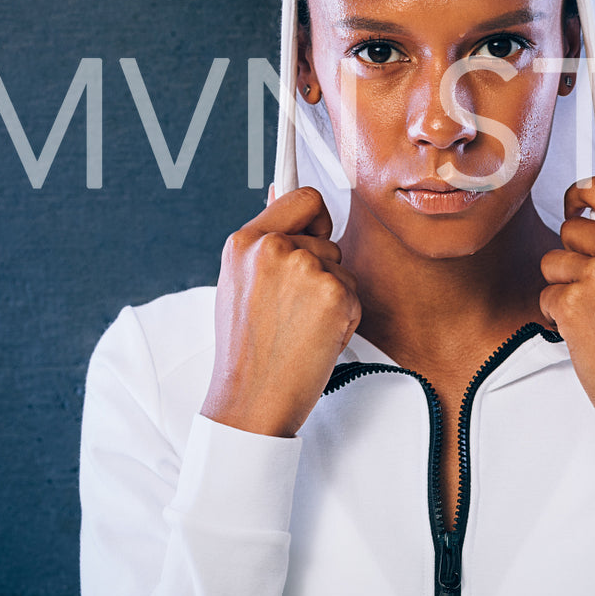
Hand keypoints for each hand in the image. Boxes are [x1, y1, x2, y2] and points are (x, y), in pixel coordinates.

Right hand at [201, 186, 360, 436]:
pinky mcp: (333, 293)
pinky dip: (344, 319)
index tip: (320, 222)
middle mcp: (272, 247)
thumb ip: (265, 246)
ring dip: (333, 297)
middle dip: (322, 270)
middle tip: (294, 310)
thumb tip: (285, 196)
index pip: (300, 196)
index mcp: (245, 241)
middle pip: (328, 237)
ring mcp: (304, 268)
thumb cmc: (246, 350)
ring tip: (300, 328)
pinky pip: (355, 295)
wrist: (249, 399)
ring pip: (342, 269)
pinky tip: (316, 339)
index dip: (315, 215)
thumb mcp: (239, 285)